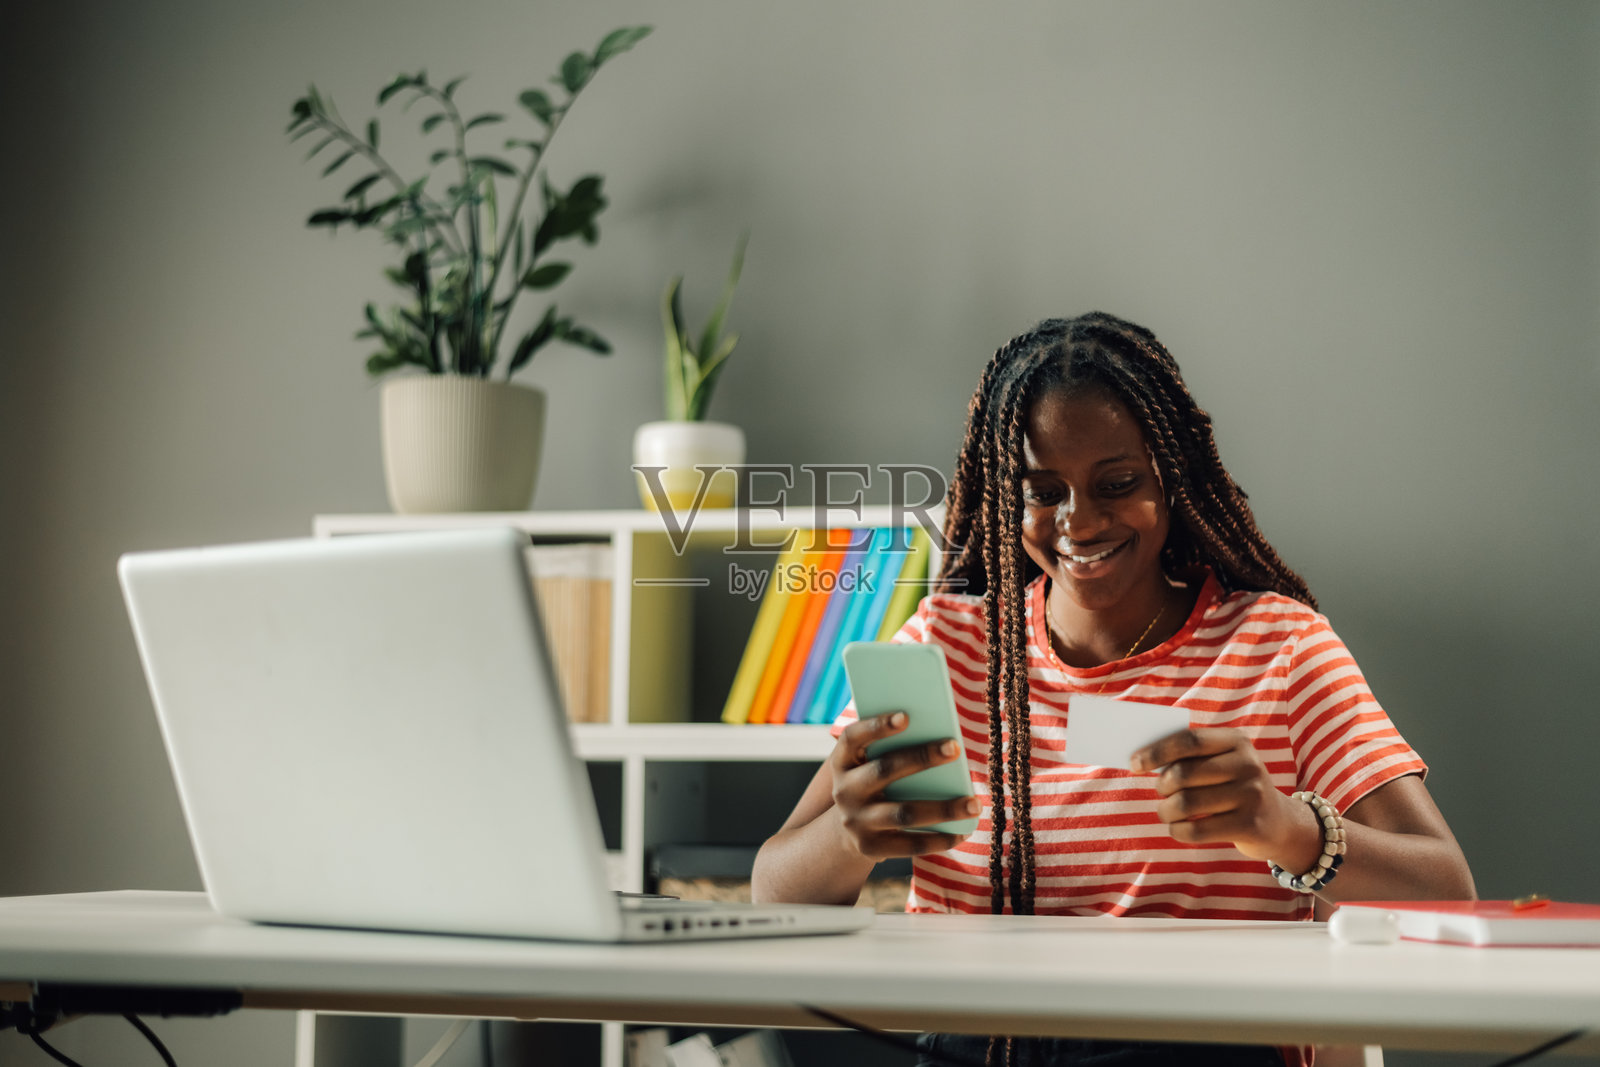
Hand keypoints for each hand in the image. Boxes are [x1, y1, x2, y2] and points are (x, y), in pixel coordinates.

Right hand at [828, 712, 979, 860]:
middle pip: (884, 770)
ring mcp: (856, 821)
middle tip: (955, 748)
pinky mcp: (870, 848)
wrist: (846, 831)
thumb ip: (890, 748)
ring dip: (943, 808)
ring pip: (904, 813)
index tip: (906, 716)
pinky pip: (910, 844)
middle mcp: (844, 791)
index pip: (852, 737)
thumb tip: (939, 732)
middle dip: (921, 758)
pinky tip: (963, 832)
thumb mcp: (869, 763)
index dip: (876, 726)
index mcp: (843, 761)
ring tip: (974, 804)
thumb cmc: (873, 783)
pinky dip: (940, 839)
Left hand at [1129, 728, 1319, 866]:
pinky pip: (1196, 830)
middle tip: (1161, 793)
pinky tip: (1179, 828)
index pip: (1189, 740)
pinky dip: (1178, 830)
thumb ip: (1189, 757)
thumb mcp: (1222, 763)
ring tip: (1167, 812)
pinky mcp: (1250, 825)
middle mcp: (1248, 764)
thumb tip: (1140, 759)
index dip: (1156, 752)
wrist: (1280, 823)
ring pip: (1186, 803)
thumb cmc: (1233, 788)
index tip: (1134, 763)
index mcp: (1236, 741)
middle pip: (1183, 773)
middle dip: (1161, 786)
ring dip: (1166, 811)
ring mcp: (1252, 795)